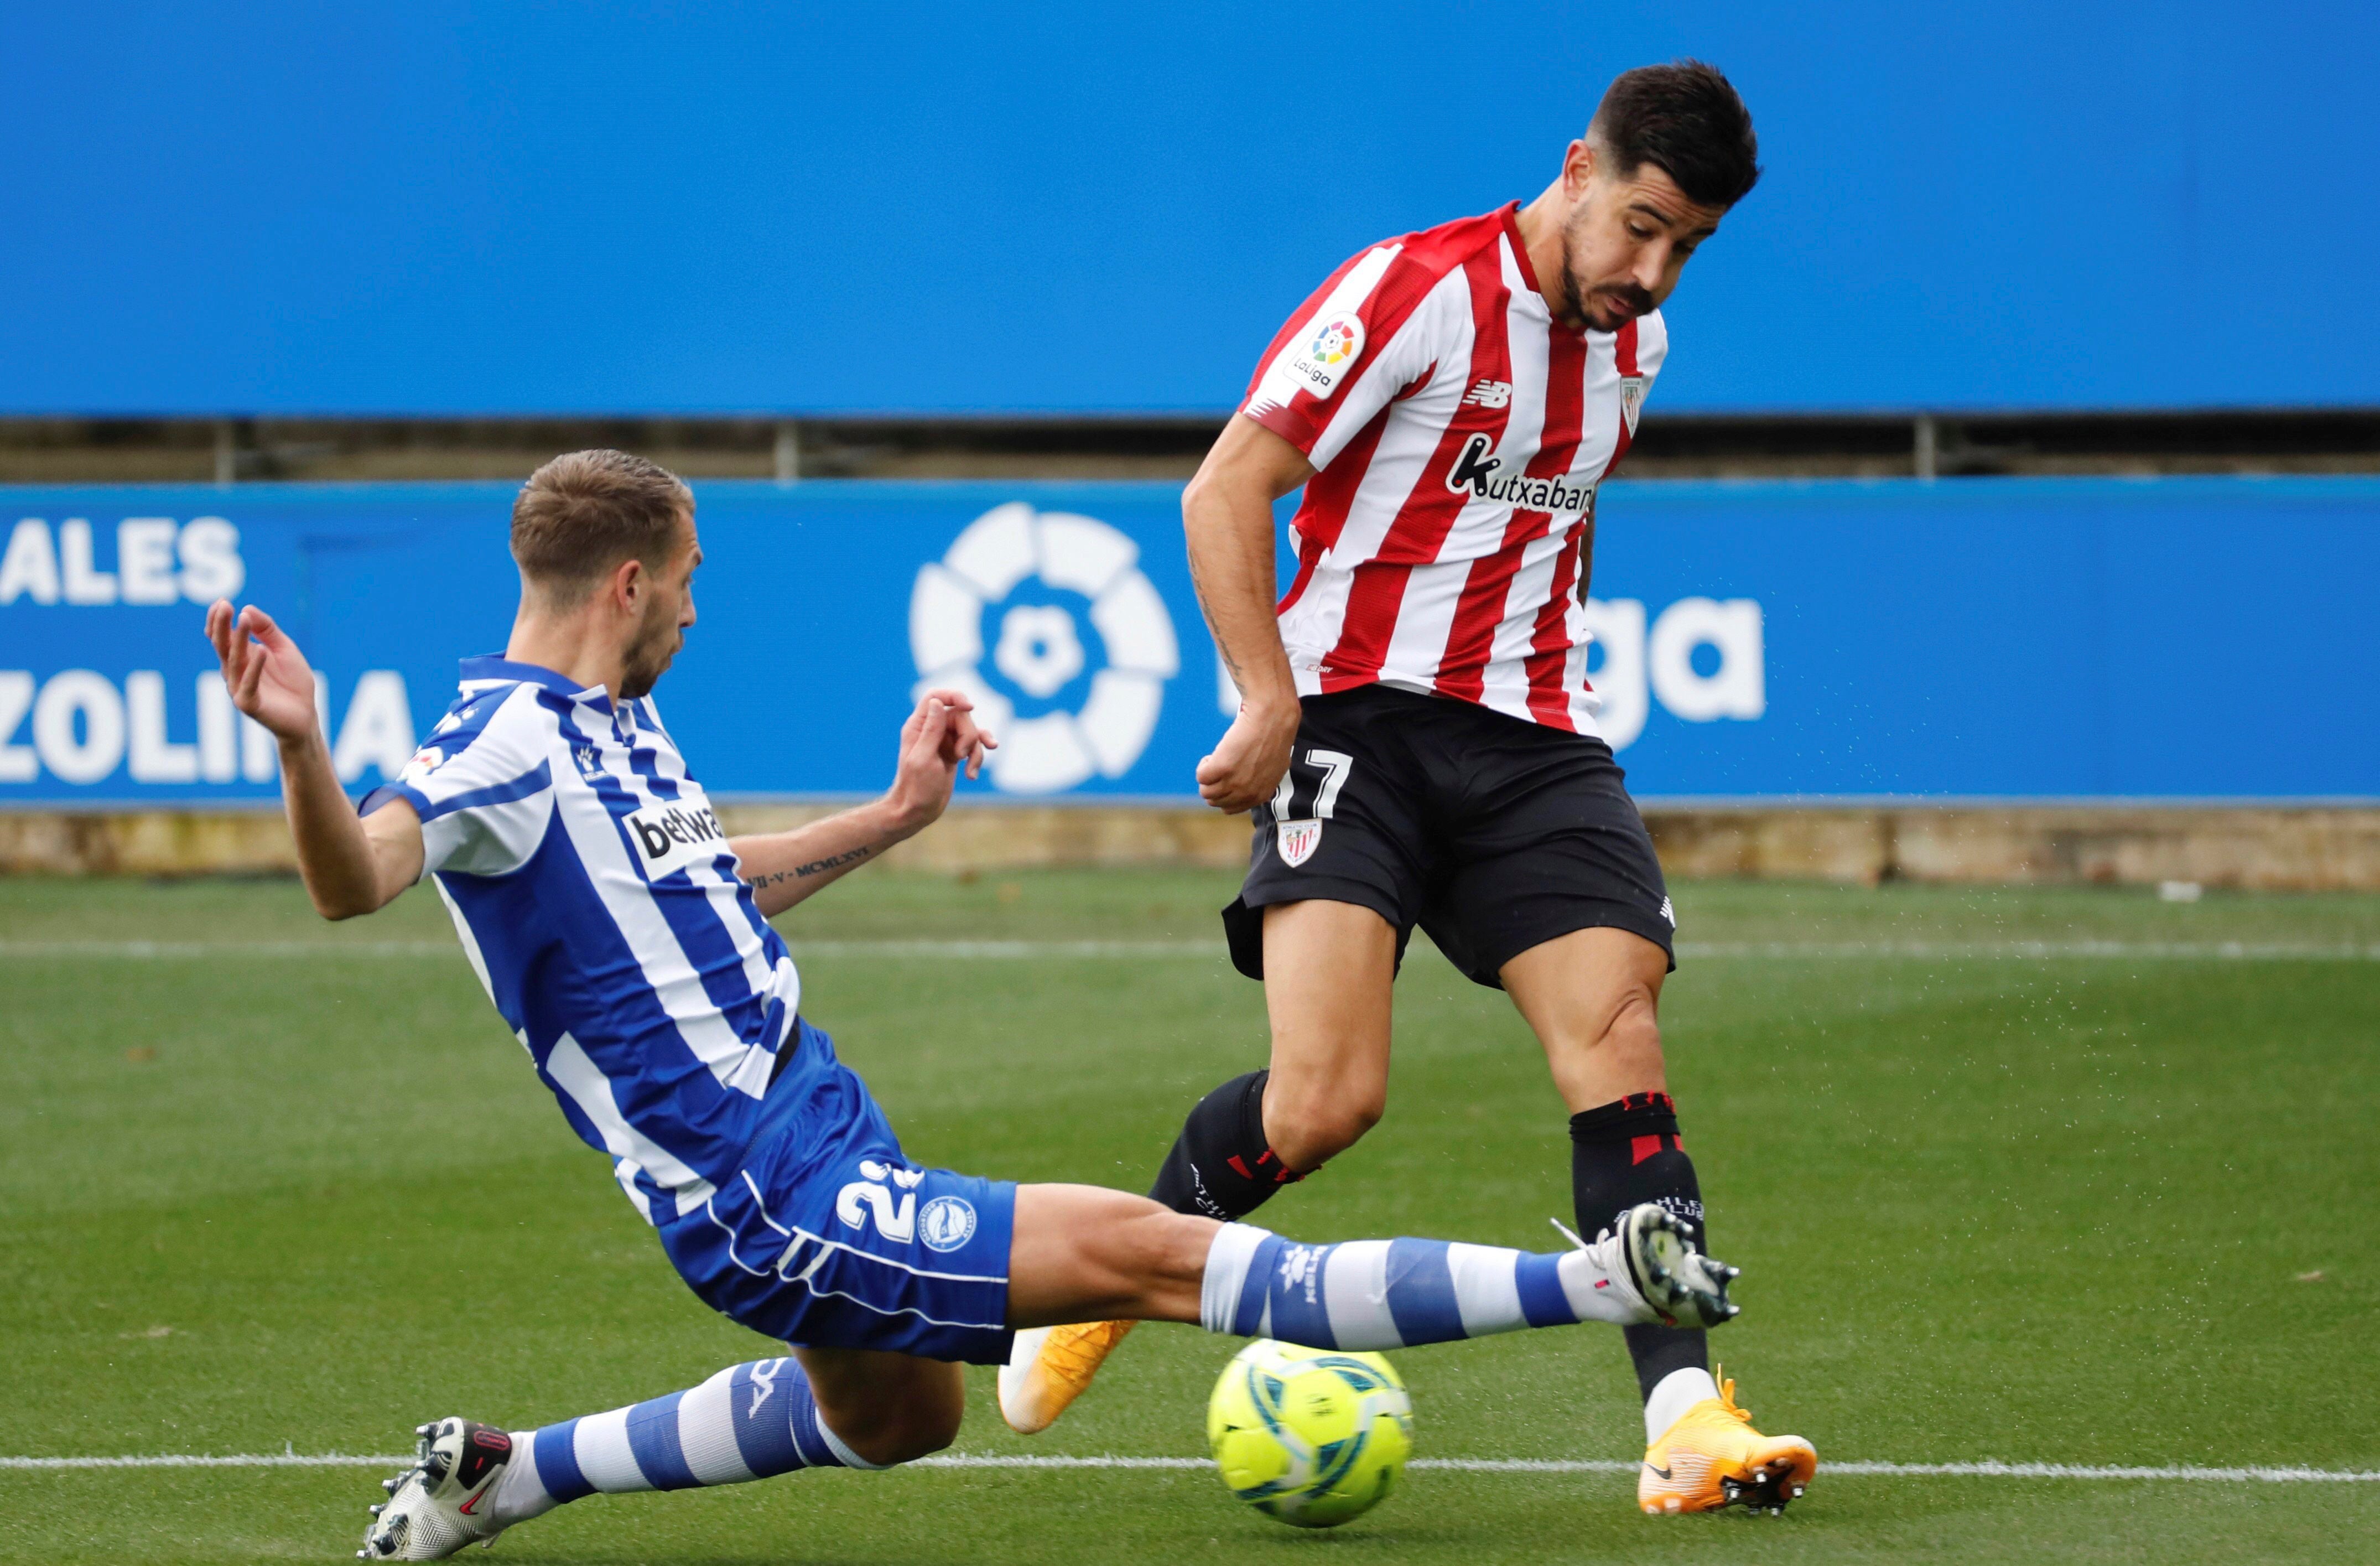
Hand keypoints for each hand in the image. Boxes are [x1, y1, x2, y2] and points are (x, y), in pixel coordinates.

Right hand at [205, 600, 318, 743]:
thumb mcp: (284, 649)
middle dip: (222, 624)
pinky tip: (261, 650)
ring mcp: (239, 687)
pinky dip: (255, 667)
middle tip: (224, 605)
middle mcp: (235, 671)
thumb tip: (248, 608)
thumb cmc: (293, 682)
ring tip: (244, 619)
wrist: (305, 715)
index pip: (222, 636)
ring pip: (235, 660)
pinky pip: (249, 684)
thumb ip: (268, 630)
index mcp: (241, 657)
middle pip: (223, 645)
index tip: (222, 601)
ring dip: (238, 639)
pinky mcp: (249, 704)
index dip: (219, 620)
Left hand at [882, 689, 997, 833]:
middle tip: (959, 755)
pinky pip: (974, 747)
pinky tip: (972, 774)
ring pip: (971, 731)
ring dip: (975, 750)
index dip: (955, 696)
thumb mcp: (923, 758)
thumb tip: (937, 702)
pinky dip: (977, 759)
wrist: (918, 811)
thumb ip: (932, 729)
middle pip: (961, 715)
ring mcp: (945, 741)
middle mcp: (932, 729)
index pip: (936, 697)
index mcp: (918, 726)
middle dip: (968, 734)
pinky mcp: (955, 753)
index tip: (970, 707)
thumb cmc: (916, 787)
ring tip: (969, 770)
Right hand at [1195, 698, 1299, 813]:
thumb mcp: (1274, 769)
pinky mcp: (1222, 767)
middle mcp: (1246, 792)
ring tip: (1217, 760)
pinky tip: (1214, 754)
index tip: (1225, 778)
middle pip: (1215, 801)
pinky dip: (1204, 765)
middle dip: (1214, 785)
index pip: (1230, 808)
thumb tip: (1249, 785)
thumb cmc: (1274, 737)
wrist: (1272, 718)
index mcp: (1259, 795)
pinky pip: (1201, 776)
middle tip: (1221, 766)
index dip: (1223, 793)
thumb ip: (1261, 783)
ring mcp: (1234, 781)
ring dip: (1207, 776)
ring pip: (1205, 791)